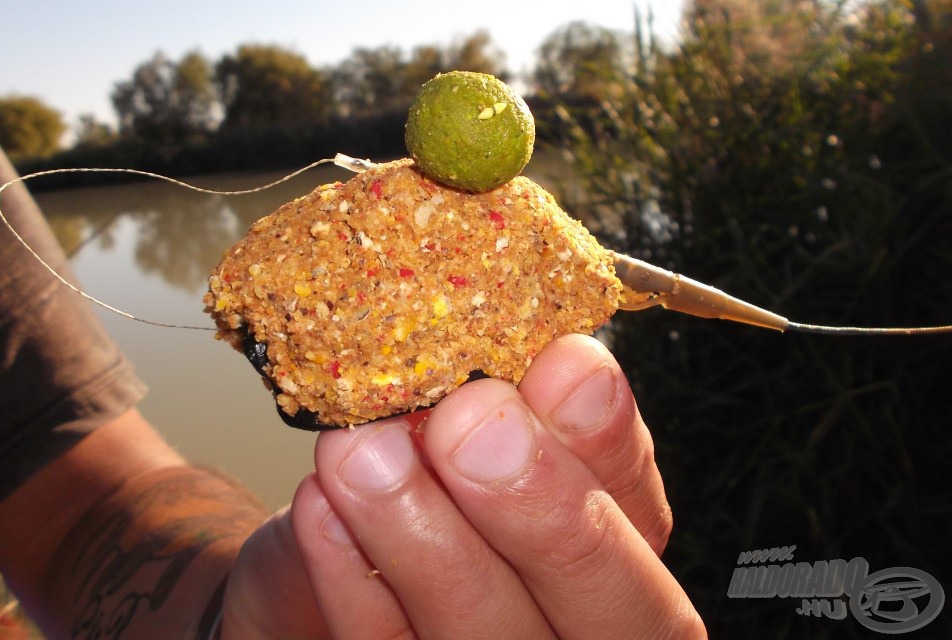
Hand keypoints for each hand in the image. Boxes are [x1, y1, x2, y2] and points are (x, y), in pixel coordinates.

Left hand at [223, 335, 705, 638]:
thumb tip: (545, 350)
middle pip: (610, 615)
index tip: (567, 362)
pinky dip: (351, 583)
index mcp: (614, 563)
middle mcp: (575, 633)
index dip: (610, 447)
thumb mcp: (466, 439)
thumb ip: (510, 411)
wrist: (318, 582)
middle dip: (544, 512)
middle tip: (467, 420)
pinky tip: (320, 509)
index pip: (643, 521)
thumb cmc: (417, 491)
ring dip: (425, 539)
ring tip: (362, 448)